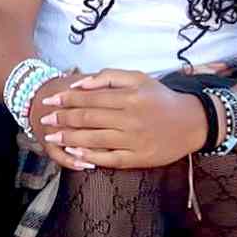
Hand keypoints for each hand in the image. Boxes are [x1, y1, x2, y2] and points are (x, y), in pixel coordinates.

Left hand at [37, 69, 206, 169]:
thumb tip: (78, 83)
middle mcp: (130, 119)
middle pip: (88, 119)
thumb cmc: (160, 98)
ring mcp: (134, 140)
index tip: (49, 101)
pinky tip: (74, 153)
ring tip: (52, 137)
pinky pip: (109, 158)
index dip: (65, 99)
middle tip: (44, 120)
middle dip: (62, 119)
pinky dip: (90, 156)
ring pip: (94, 139)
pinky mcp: (139, 158)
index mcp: (129, 97)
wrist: (192, 122)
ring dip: (69, 139)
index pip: (89, 98)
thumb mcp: (137, 78)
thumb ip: (107, 77)